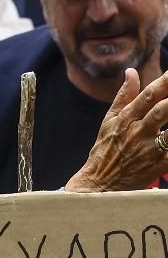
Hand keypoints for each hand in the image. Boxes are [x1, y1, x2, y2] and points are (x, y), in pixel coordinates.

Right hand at [65, 67, 167, 191]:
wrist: (97, 185)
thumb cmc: (103, 151)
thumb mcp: (108, 122)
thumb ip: (123, 96)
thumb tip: (131, 72)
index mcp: (126, 119)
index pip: (149, 95)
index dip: (165, 81)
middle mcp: (137, 132)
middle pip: (163, 109)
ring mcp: (148, 150)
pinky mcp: (157, 166)